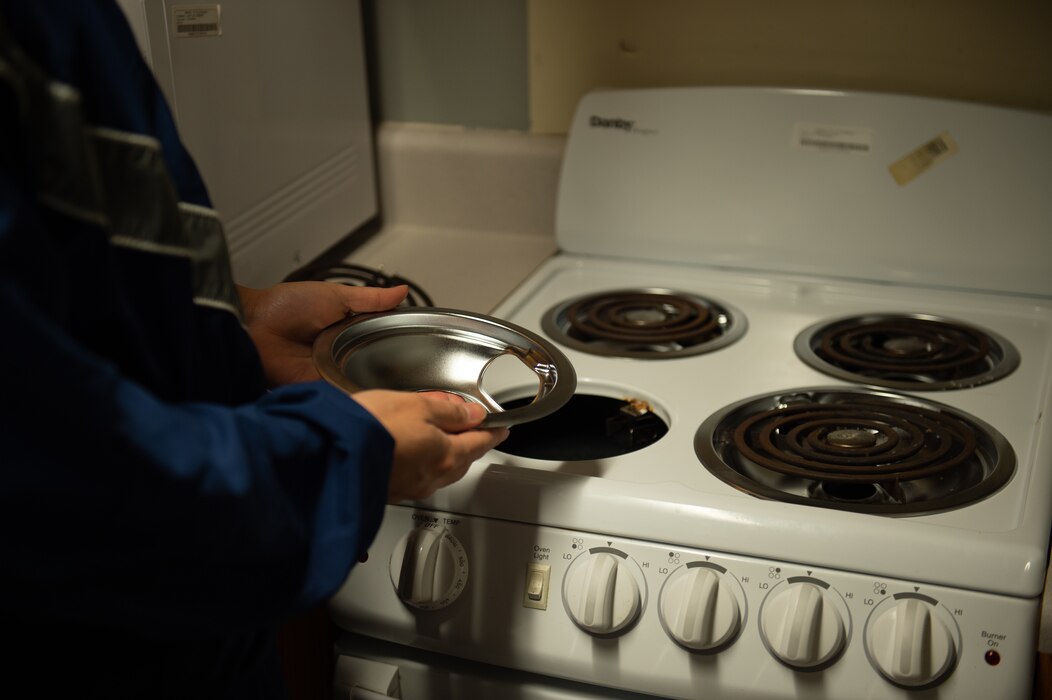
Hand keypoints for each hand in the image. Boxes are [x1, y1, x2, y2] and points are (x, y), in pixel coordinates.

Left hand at [238, 282, 407, 385]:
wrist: (252, 325)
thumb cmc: (286, 306)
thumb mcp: (336, 296)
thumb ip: (370, 299)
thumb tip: (402, 291)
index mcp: (347, 333)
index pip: (379, 344)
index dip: (397, 350)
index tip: (422, 355)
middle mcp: (340, 356)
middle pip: (373, 369)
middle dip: (390, 376)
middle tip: (418, 383)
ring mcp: (330, 374)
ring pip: (360, 385)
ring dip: (375, 389)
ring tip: (403, 397)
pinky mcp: (317, 390)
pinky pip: (341, 396)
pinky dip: (353, 398)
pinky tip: (373, 400)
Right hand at [352, 390, 509, 500]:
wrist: (331, 455)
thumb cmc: (372, 429)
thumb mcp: (417, 406)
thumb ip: (448, 411)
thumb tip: (473, 414)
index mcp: (446, 456)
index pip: (480, 443)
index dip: (493, 432)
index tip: (501, 427)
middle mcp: (431, 478)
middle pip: (462, 460)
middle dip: (469, 443)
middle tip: (473, 428)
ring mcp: (409, 488)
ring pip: (439, 470)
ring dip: (445, 454)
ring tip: (441, 437)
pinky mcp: (388, 490)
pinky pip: (416, 476)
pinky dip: (422, 462)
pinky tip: (412, 452)